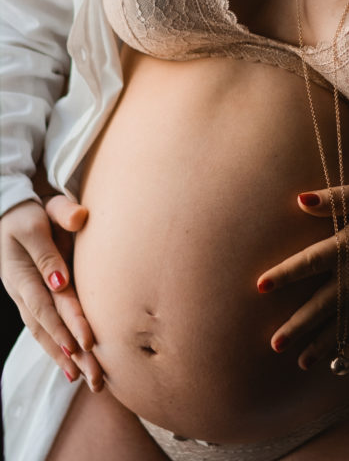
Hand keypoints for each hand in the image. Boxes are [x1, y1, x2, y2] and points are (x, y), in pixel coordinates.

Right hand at [0, 197, 102, 389]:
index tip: (84, 343)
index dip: (65, 322)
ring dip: (64, 358)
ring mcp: (27, 298)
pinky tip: (71, 368)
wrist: (13, 213)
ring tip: (85, 379)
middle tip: (93, 375)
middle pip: (47, 326)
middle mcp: (23, 290)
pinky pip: (43, 330)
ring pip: (44, 333)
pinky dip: (56, 349)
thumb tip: (74, 237)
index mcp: (23, 271)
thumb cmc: (32, 211)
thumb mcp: (43, 212)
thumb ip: (61, 219)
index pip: (46, 302)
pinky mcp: (34, 300)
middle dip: (70, 352)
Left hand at [256, 181, 348, 369]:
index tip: (260, 286)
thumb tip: (300, 200)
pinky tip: (337, 358)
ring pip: (344, 322)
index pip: (310, 261)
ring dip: (321, 342)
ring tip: (299, 361)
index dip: (285, 274)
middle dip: (298, 324)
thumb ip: (334, 198)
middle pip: (324, 303)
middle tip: (274, 343)